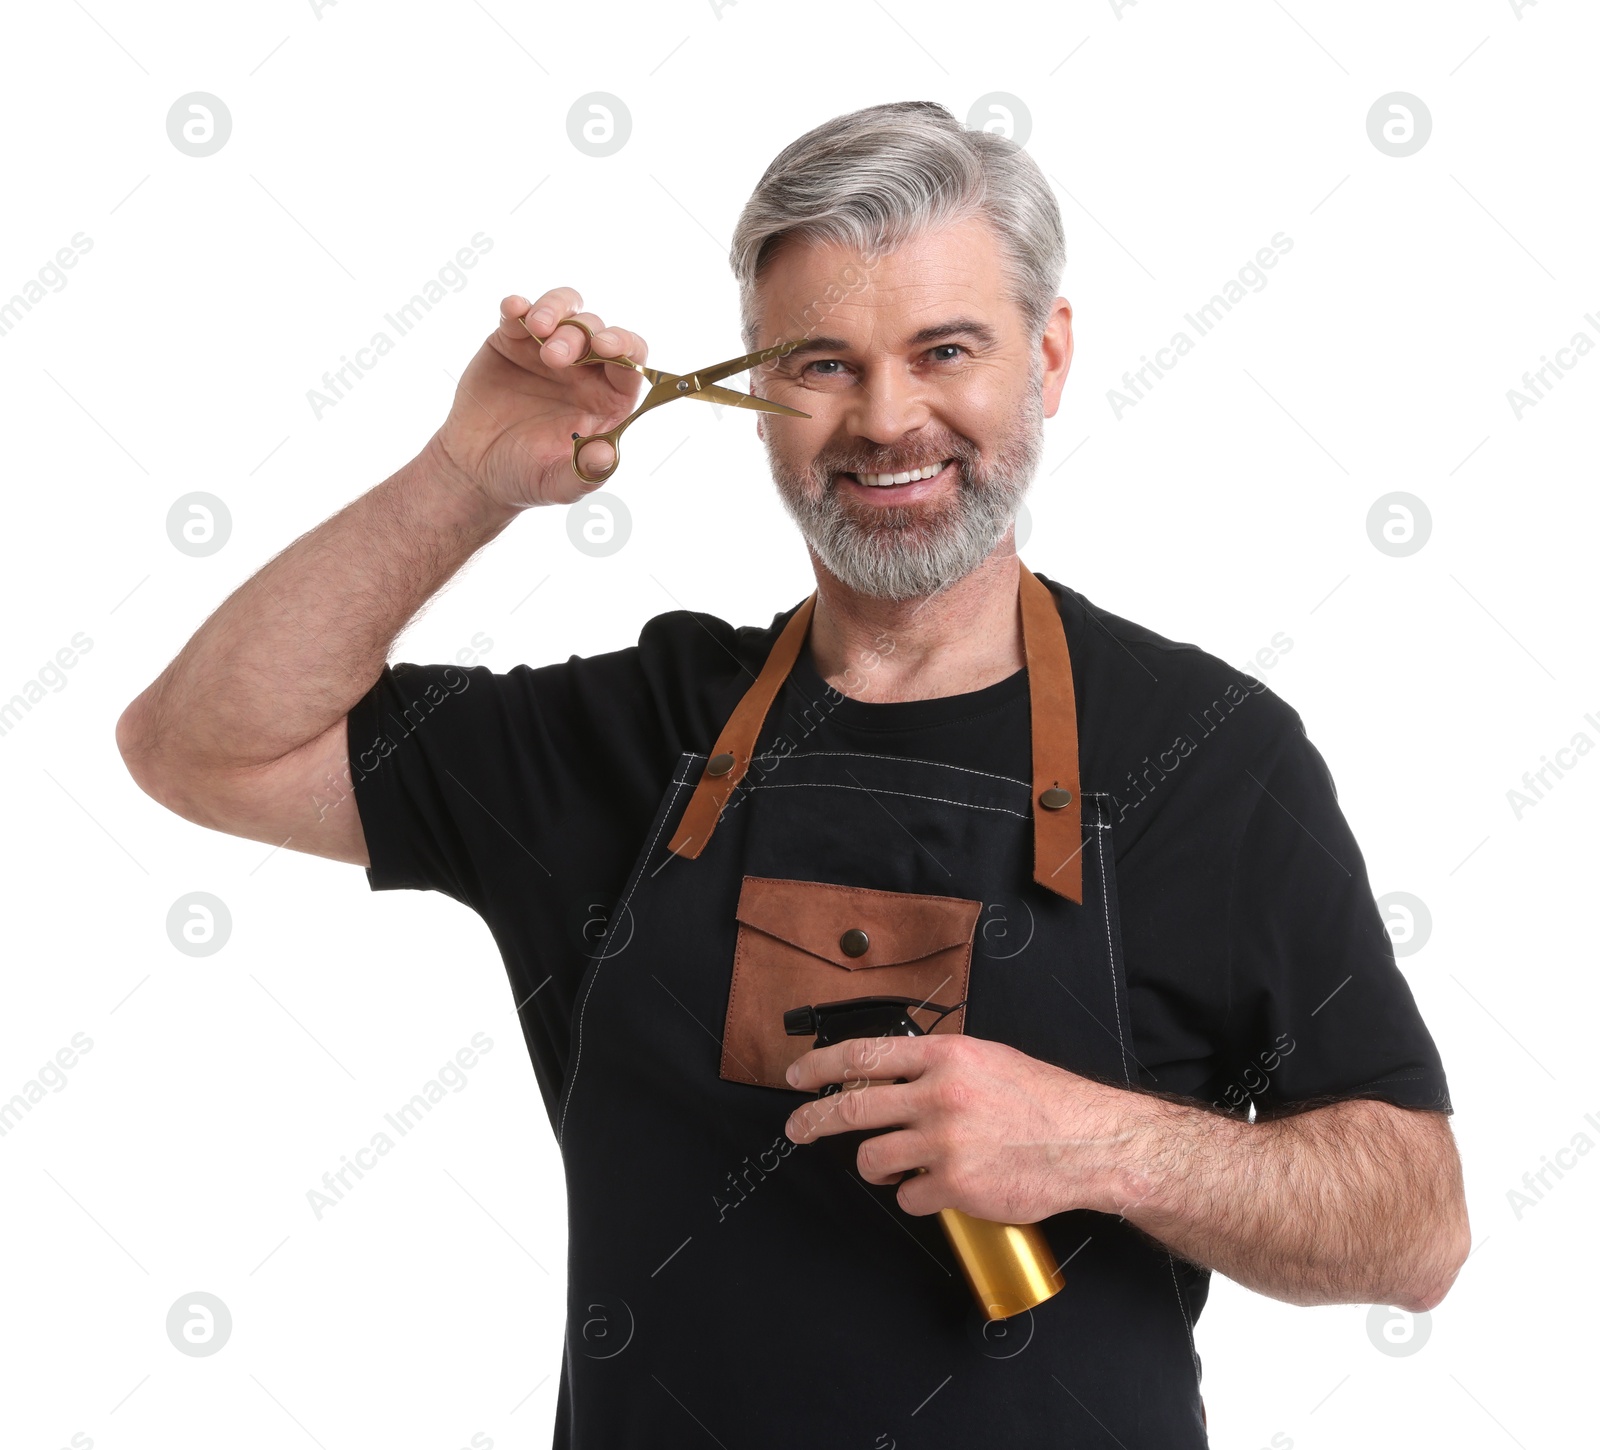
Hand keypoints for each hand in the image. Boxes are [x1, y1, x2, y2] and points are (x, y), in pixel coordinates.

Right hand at [429, 287, 649, 512]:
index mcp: (608, 399)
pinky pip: (519, 314)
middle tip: (553, 356)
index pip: (630, 361)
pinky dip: (518, 306)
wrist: (476, 470)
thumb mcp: (559, 483)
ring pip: (565, 309)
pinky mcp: (512, 341)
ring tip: (536, 326)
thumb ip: (585, 471)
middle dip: (579, 335)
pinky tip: (513, 309)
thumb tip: (607, 455)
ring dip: (555, 310)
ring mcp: (548, 350)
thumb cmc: (527, 477)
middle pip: (596, 330)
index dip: (625, 347)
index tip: (606, 346)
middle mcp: (585, 370)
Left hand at [783, 1034, 1150, 1223]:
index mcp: (946, 1056)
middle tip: (798, 1129)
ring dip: (876, 1165)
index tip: (796, 1077)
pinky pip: (908, 1195)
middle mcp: (940, 1094)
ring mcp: (945, 1141)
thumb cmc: (1041, 1100)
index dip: (820, 1066)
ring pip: (873, 1158)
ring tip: (896, 1163)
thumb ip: (936, 1066)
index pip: (864, 1055)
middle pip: (852, 1108)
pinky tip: (938, 1185)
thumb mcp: (986, 1060)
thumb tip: (886, 1075)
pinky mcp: (955, 1185)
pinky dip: (915, 1194)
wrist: (1086, 1142)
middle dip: (814, 1122)